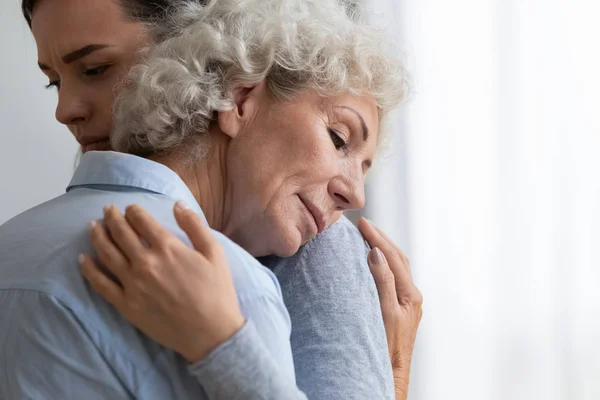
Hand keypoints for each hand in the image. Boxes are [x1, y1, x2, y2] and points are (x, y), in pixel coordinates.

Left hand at [79, 202, 244, 363]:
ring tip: (93, 226)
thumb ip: (195, 225)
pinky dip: (89, 270)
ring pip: (106, 254)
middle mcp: (145, 262)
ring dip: (97, 236)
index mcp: (167, 247)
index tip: (130, 208)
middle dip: (112, 218)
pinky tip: (83, 259)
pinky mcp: (125, 304)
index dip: (133, 211)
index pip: (142, 220)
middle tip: (107, 210)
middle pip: (121, 233)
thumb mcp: (214, 253)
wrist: (210, 332)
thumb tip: (177, 204)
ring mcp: (132, 284)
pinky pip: (100, 284)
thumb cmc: (216, 291)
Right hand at [358, 217, 422, 399]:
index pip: (393, 257)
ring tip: (368, 236)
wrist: (390, 371)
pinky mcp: (399, 307)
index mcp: (411, 294)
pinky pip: (392, 276)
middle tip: (364, 224)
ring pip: (396, 266)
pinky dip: (382, 263)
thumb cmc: (387, 346)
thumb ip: (383, 282)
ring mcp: (406, 301)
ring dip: (383, 249)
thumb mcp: (384, 312)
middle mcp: (412, 295)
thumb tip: (377, 253)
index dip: (378, 238)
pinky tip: (371, 260)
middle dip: (382, 239)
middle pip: (398, 258)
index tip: (363, 223)